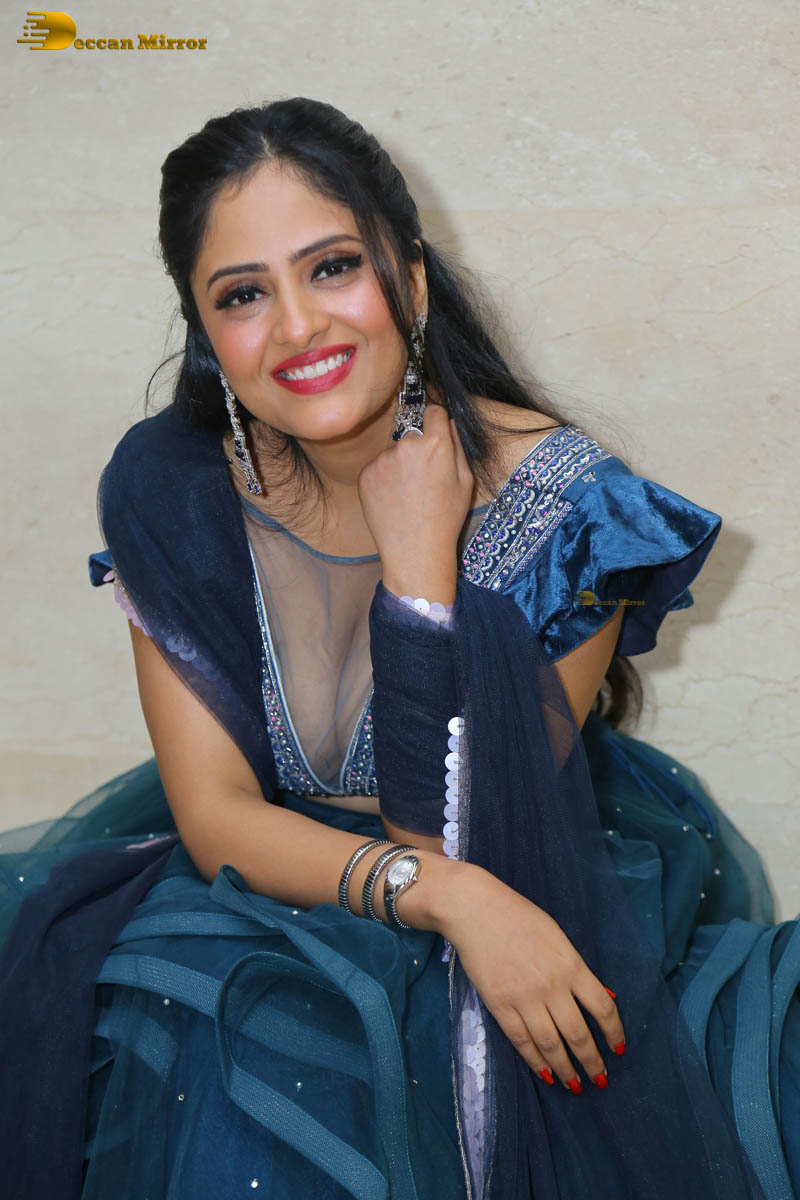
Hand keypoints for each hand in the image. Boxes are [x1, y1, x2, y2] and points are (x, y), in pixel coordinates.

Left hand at [357, 403, 473, 602]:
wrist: (415, 550)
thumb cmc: (446, 518)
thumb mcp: (465, 481)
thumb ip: (457, 445)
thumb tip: (447, 422)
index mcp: (436, 444)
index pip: (434, 410)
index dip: (436, 422)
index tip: (436, 433)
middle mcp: (406, 445)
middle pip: (412, 434)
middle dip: (418, 448)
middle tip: (423, 478)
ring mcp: (382, 460)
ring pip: (393, 452)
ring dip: (399, 464)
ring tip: (407, 494)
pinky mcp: (365, 474)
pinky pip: (377, 467)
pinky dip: (384, 479)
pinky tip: (393, 500)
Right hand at [443, 864, 625, 1091]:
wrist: (475, 910)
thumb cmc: (520, 917)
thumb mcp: (557, 937)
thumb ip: (579, 970)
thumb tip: (605, 998)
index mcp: (570, 965)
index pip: (602, 1007)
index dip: (614, 1033)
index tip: (619, 1050)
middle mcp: (552, 985)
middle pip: (579, 1034)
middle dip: (592, 1062)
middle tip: (600, 1080)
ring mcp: (524, 997)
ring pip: (551, 1044)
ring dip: (567, 1069)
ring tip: (576, 1086)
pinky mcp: (499, 1004)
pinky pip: (521, 1040)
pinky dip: (536, 1061)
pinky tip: (547, 1074)